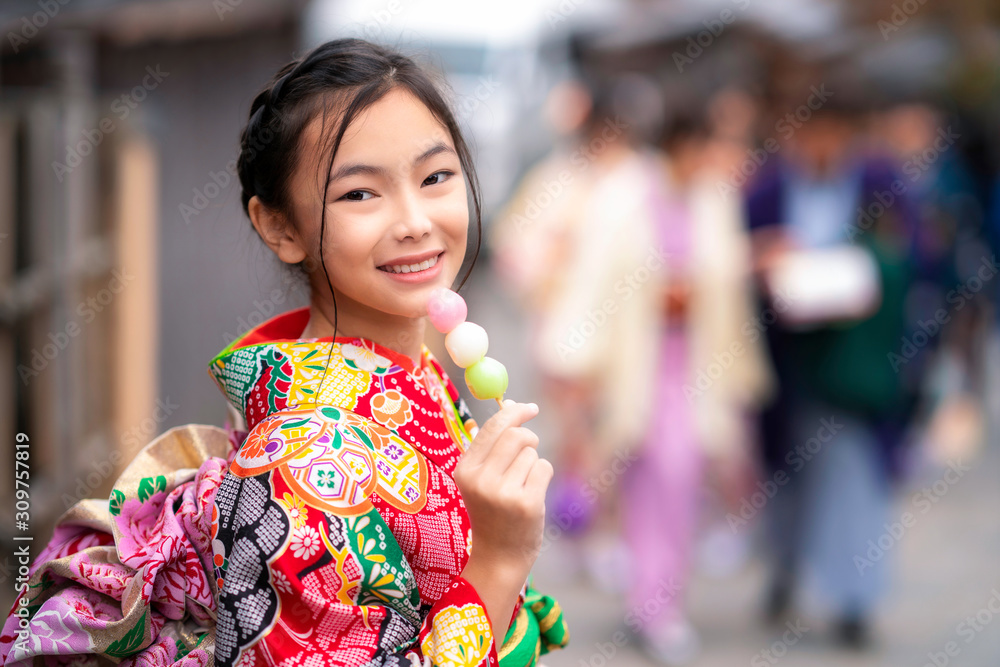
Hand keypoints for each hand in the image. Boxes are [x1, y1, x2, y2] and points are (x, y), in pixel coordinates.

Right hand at [454, 400, 552, 639]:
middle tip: (530, 452)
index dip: (514, 413)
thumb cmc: (494, 511)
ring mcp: (503, 492)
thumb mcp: (482, 479)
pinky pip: (544, 468)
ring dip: (533, 464)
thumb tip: (512, 405)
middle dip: (529, 438)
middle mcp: (480, 479)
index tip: (530, 408)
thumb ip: (494, 445)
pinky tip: (532, 496)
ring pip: (532, 453)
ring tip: (523, 486)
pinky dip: (543, 477)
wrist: (499, 557)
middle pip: (516, 435)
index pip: (492, 427)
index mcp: (465, 470)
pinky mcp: (526, 503)